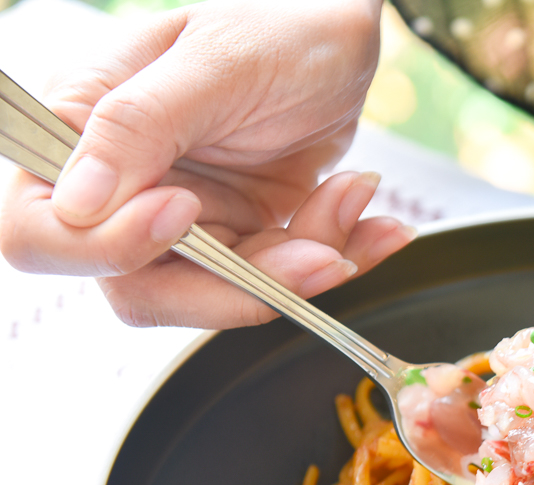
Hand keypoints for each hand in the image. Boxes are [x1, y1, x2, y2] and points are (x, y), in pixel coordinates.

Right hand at [0, 0, 414, 328]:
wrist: (345, 35)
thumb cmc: (278, 23)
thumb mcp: (216, 61)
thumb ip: (141, 123)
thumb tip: (76, 201)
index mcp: (82, 130)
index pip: (43, 230)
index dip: (108, 246)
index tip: (183, 213)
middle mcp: (125, 187)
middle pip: (139, 288)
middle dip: (235, 282)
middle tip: (313, 253)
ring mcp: (187, 221)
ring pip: (222, 294)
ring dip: (300, 267)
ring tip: (351, 198)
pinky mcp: (246, 237)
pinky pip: (280, 281)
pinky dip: (337, 257)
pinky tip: (376, 226)